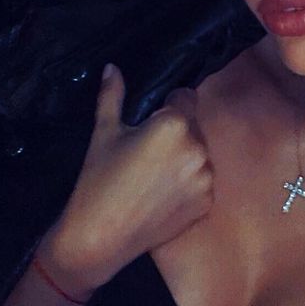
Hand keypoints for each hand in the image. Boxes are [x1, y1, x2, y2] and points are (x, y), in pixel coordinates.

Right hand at [40, 64, 213, 292]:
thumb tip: (112, 68)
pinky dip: (188, 184)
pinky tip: (162, 194)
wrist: (100, 238)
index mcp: (175, 125)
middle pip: (194, 127)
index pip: (186, 97)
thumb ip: (112, 95)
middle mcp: (198, 149)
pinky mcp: (207, 203)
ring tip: (153, 175)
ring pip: (200, 154)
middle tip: (146, 152)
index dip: (168, 106)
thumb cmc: (97, 180)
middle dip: (176, 133)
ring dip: (185, 158)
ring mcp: (206, 179)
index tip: (150, 120)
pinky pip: (202, 182)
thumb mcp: (103, 132)